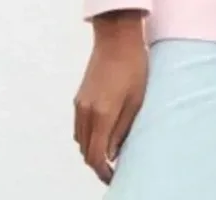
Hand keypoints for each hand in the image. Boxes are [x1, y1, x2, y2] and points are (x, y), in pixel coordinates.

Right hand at [73, 15, 147, 183]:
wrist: (117, 37)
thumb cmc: (134, 65)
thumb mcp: (136, 99)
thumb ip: (123, 129)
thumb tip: (113, 153)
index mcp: (101, 114)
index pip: (96, 156)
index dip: (103, 172)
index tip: (114, 177)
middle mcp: (85, 112)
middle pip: (86, 151)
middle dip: (98, 163)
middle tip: (115, 168)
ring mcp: (79, 104)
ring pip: (81, 140)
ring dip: (92, 149)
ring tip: (111, 151)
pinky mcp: (79, 96)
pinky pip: (79, 126)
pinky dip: (88, 135)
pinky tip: (103, 131)